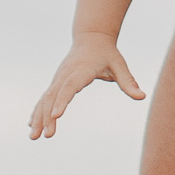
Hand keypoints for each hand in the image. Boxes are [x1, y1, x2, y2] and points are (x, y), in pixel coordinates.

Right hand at [30, 35, 144, 138]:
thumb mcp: (119, 66)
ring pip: (45, 99)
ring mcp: (58, 78)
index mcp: (81, 70)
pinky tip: (32, 126)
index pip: (70, 87)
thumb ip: (129, 82)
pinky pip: (45, 98)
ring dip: (38, 117)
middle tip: (46, 135)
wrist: (91, 38)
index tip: (56, 116)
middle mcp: (66, 74)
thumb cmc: (107, 54)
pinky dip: (38, 111)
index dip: (62, 101)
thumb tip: (141, 97)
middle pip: (53, 96)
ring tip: (33, 137)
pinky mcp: (56, 82)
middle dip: (47, 116)